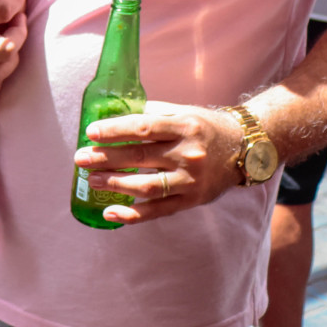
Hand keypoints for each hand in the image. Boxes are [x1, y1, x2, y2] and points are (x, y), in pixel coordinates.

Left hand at [75, 100, 244, 223]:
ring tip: (91, 181)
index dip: (114, 131)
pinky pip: (159, 210)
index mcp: (184, 127)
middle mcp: (189, 154)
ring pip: (147, 186)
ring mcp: (191, 180)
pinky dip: (134, 214)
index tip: (90, 133)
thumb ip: (152, 114)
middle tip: (81, 159)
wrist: (245, 150)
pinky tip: (111, 212)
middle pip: (140, 157)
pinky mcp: (193, 201)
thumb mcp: (183, 112)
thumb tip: (113, 116)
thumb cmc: (205, 128)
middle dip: (106, 159)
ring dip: (115, 184)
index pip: (143, 128)